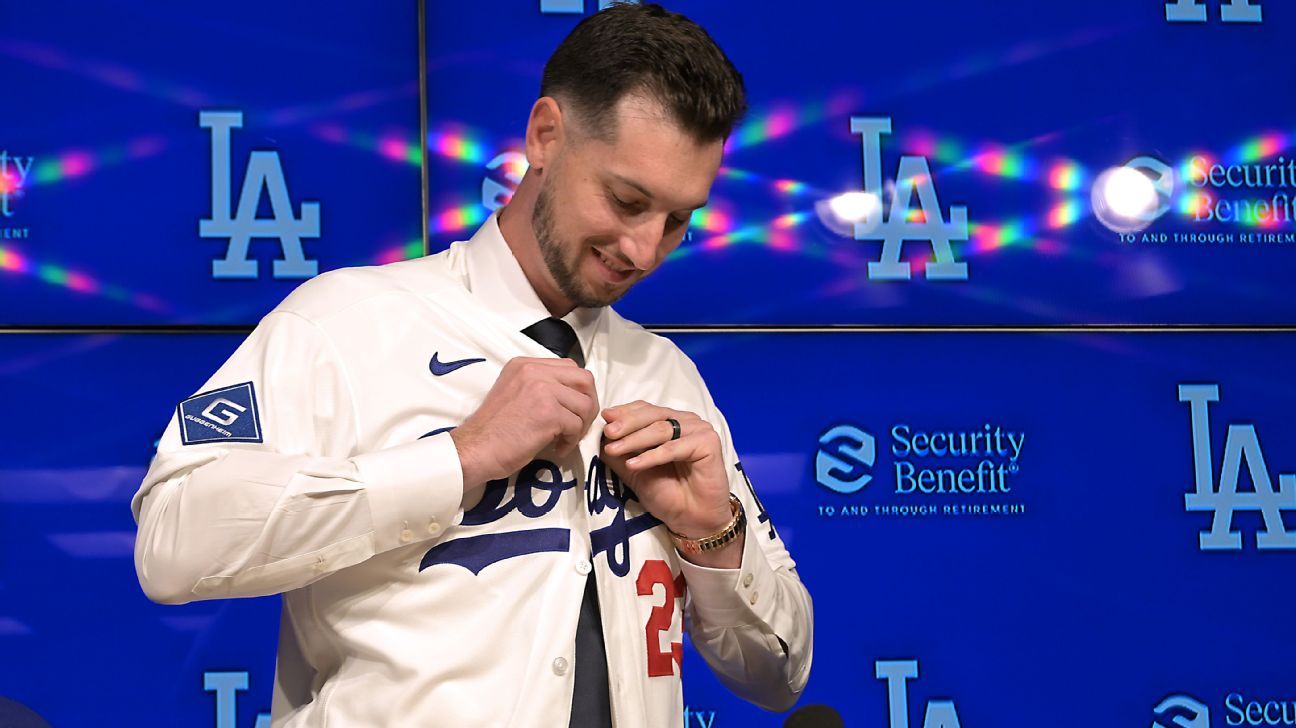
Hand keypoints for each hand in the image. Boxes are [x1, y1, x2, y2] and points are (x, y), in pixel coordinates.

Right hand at [451, 357, 598, 488]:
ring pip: (584, 404)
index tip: (572, 410)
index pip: (569, 367)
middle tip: (579, 425)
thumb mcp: (514, 392)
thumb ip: (539, 386)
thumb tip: (571, 396)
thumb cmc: (492, 430)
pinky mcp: (548, 412)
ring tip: (565, 439)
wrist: (475, 450)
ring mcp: (542, 390)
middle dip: (589, 404)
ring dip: (581, 426)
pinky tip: (558, 448)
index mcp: (525, 364)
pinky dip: (571, 440)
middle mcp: (534, 371)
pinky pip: (576, 425)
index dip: (578, 391)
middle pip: (584, 380)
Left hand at [599, 401, 733, 542]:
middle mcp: (686, 422)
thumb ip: (620, 452)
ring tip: (614, 450)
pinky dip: (652, 456)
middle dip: (627, 424)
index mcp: (671, 422)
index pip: (646, 409)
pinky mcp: (708, 443)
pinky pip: (674, 448)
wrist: (691, 520)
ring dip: (634, 440)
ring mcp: (699, 430)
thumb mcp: (634, 470)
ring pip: (661, 429)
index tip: (604, 418)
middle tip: (608, 433)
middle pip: (653, 415)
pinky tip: (634, 464)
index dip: (624, 412)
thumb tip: (600, 435)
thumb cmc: (667, 495)